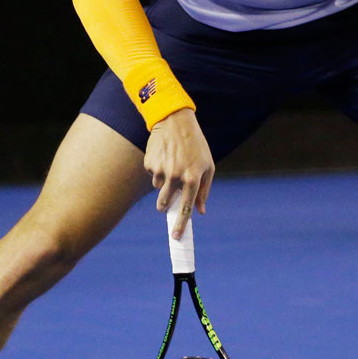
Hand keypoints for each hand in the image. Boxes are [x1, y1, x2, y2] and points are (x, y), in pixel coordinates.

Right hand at [145, 108, 214, 238]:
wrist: (175, 121)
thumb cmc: (196, 145)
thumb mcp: (208, 166)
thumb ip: (204, 190)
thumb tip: (200, 211)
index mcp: (192, 178)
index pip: (185, 207)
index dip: (181, 224)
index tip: (176, 237)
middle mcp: (176, 176)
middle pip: (164, 204)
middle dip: (165, 205)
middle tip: (168, 198)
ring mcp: (160, 170)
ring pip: (158, 188)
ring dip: (163, 182)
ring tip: (171, 164)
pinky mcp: (149, 164)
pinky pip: (152, 175)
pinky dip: (157, 169)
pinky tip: (164, 156)